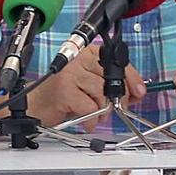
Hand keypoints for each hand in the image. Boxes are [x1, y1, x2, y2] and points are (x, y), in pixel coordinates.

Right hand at [28, 44, 145, 129]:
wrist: (37, 106)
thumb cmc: (64, 96)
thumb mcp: (91, 87)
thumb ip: (114, 85)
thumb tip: (138, 92)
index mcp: (88, 53)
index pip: (118, 62)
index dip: (131, 78)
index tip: (139, 92)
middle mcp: (79, 59)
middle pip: (112, 77)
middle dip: (118, 97)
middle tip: (113, 108)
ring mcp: (70, 72)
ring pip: (102, 92)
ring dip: (102, 110)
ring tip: (94, 114)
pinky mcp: (64, 89)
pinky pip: (90, 106)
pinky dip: (91, 118)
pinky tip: (86, 120)